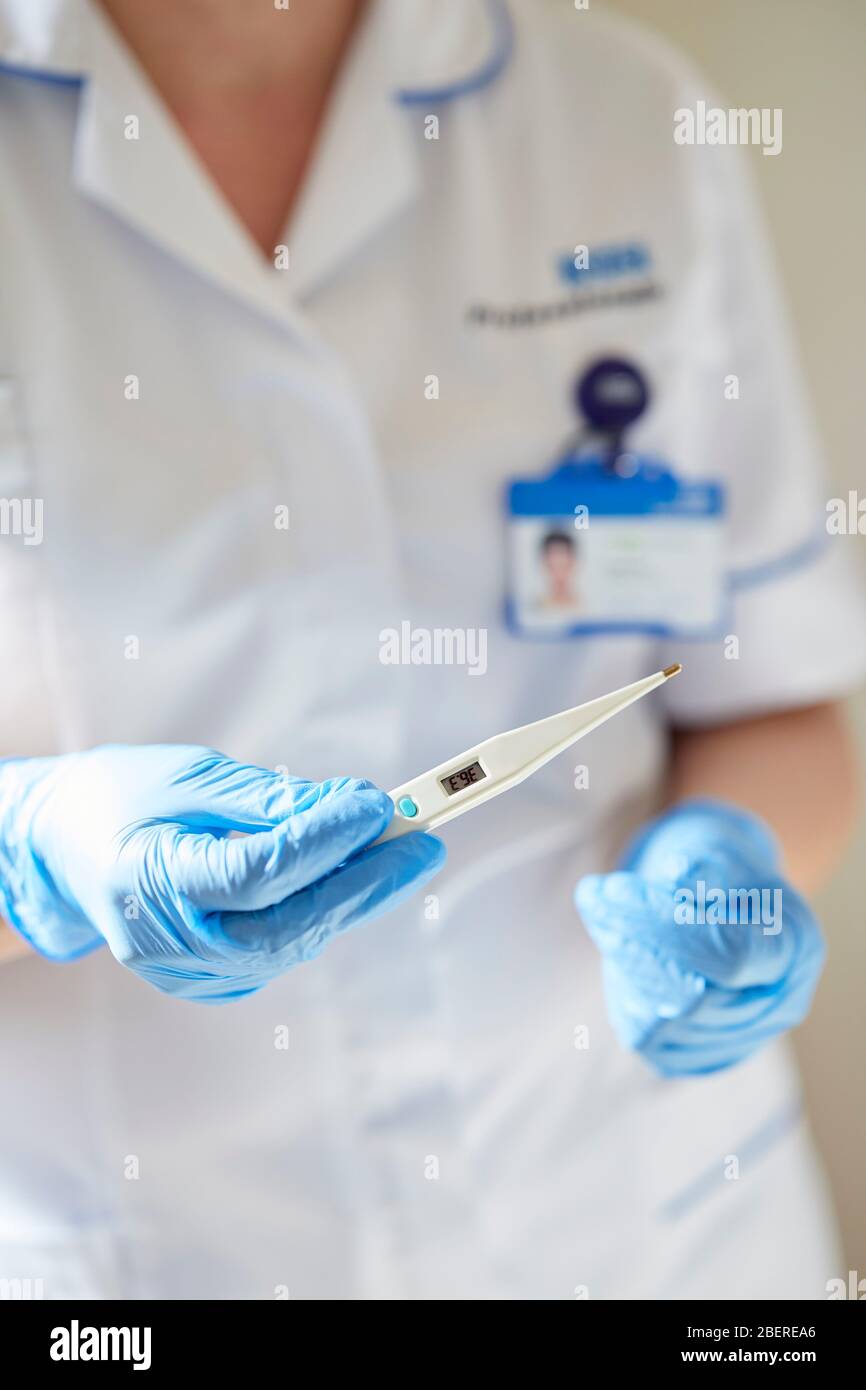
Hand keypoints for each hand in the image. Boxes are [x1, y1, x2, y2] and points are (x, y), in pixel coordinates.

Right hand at [0, 746, 443, 1000]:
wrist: (63, 849)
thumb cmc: (124, 798)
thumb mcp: (191, 776)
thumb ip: (269, 800)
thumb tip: (355, 810)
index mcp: (148, 881)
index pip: (256, 871)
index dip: (324, 840)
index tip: (377, 804)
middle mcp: (166, 943)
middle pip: (287, 926)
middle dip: (364, 885)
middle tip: (425, 843)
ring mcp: (186, 973)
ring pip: (292, 943)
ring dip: (353, 897)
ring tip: (402, 848)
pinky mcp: (208, 981)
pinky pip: (282, 948)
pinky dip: (323, 912)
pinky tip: (355, 876)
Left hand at [575, 800, 824, 1075]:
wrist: (722, 899)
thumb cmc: (718, 866)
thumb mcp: (713, 847)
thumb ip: (695, 867)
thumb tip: (658, 884)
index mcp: (796, 948)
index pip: (729, 954)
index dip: (664, 923)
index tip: (612, 886)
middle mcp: (780, 1006)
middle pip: (692, 997)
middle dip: (632, 943)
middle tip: (594, 895)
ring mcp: (742, 1039)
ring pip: (660, 1021)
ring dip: (620, 964)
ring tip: (602, 913)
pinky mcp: (697, 1054)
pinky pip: (643, 1033)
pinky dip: (622, 989)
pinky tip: (617, 948)